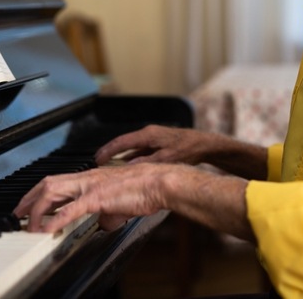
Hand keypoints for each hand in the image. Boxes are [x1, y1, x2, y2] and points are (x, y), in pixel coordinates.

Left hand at [13, 162, 170, 232]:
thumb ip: (109, 213)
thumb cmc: (146, 189)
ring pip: (53, 192)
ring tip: (28, 225)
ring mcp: (91, 186)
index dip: (40, 194)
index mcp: (92, 177)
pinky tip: (47, 230)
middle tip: (17, 215)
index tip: (30, 206)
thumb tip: (103, 224)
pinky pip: (71, 209)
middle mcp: (88, 178)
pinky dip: (56, 220)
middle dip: (28, 199)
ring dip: (37, 210)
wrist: (159, 182)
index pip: (58, 182)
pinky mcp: (98, 197)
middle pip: (48, 183)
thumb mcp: (121, 204)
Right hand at [94, 124, 212, 166]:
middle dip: (110, 153)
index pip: (122, 141)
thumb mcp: (166, 158)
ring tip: (110, 167)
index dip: (108, 150)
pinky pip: (140, 151)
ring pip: (132, 148)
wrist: (204, 145)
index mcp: (148, 134)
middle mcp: (149, 134)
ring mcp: (154, 139)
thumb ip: (147, 163)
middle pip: (124, 143)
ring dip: (121, 156)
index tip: (97, 158)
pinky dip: (132, 158)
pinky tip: (128, 167)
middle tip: (98, 162)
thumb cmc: (189, 148)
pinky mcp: (158, 144)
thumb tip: (129, 168)